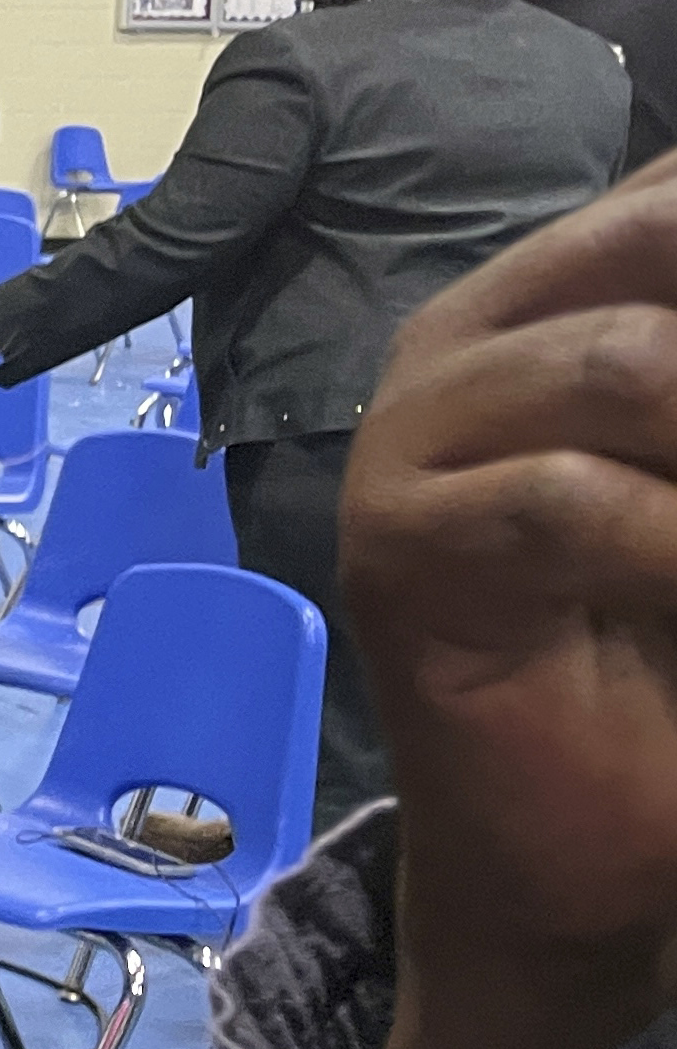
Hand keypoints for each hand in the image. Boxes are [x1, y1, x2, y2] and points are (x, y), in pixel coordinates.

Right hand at [343, 156, 676, 1048]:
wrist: (575, 849)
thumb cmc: (671, 655)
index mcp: (563, 291)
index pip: (668, 199)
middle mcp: (477, 331)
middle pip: (659, 241)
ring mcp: (417, 431)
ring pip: (628, 365)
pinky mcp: (398, 546)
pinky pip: (570, 505)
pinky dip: (673, 554)